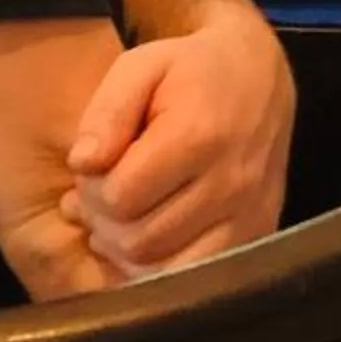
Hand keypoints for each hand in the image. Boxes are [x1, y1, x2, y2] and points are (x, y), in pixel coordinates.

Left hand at [62, 10, 293, 276]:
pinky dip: (161, 265)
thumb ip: (107, 112)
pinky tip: (150, 233)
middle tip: (106, 190)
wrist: (259, 76)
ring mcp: (250, 215)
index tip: (96, 166)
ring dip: (128, 248)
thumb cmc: (190, 69)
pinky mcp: (257, 235)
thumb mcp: (141, 66)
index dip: (93, 187)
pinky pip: (194, 275)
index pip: (121, 197)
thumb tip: (81, 164)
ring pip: (163, 268)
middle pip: (139, 240)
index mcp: (200, 136)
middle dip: (106, 220)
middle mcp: (231, 184)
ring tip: (124, 212)